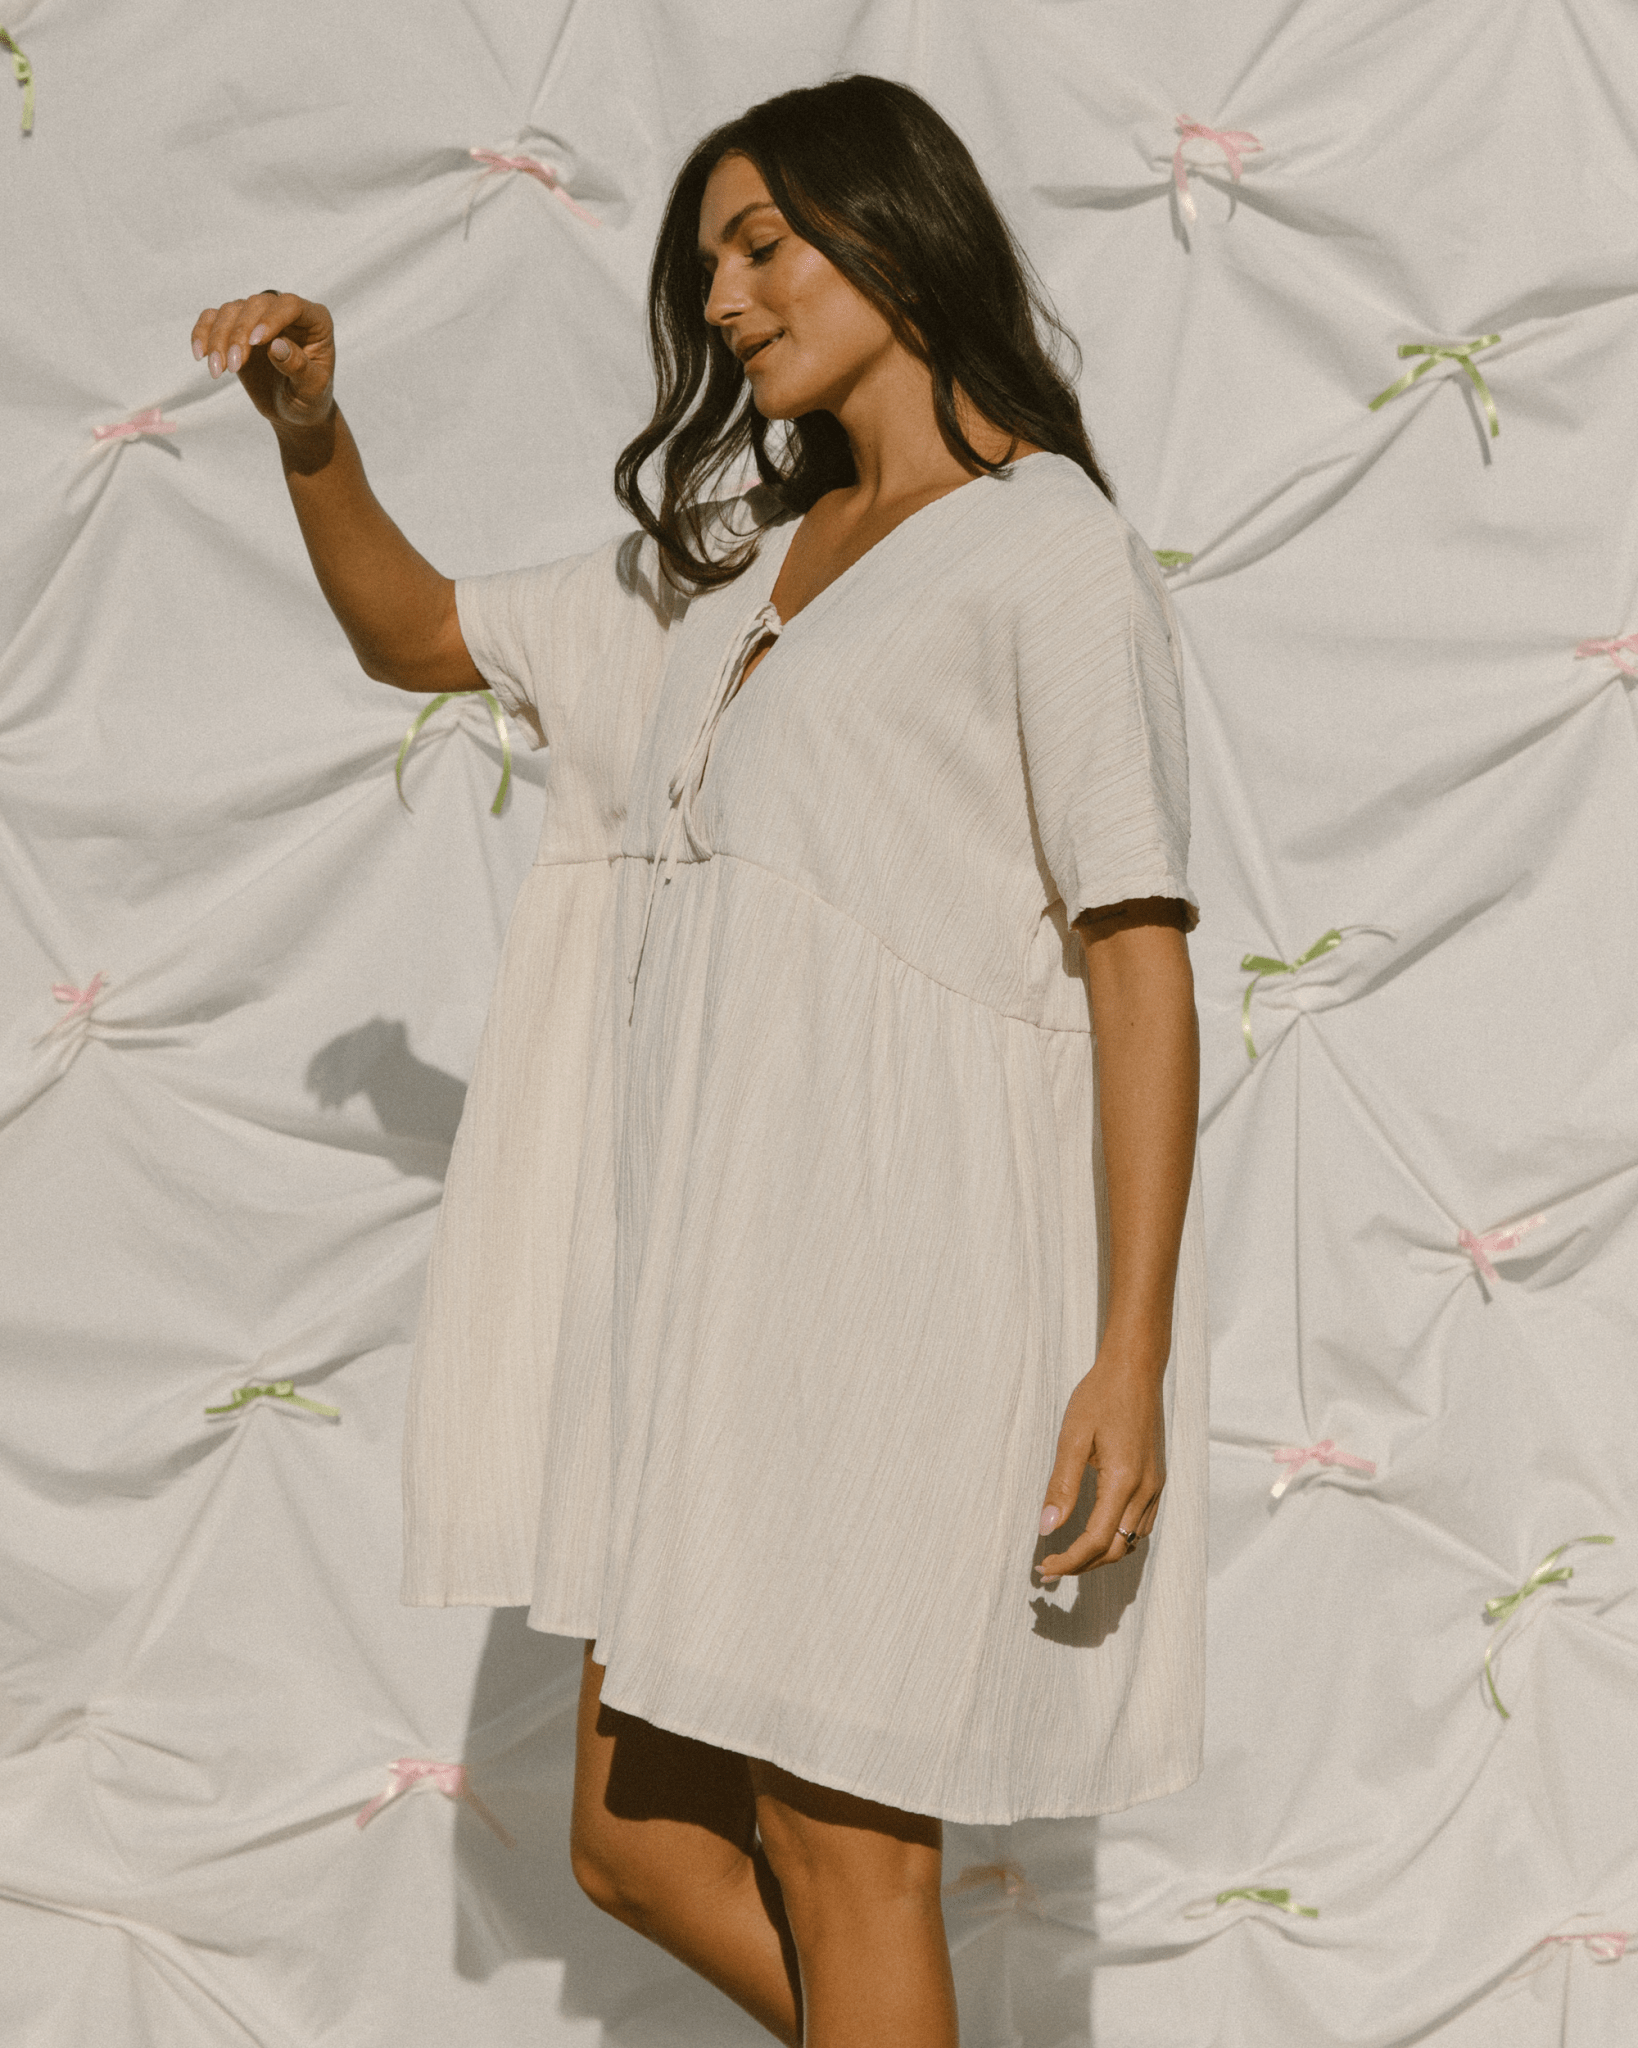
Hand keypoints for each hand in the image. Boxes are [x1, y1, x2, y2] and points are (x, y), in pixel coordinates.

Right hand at [190, 291, 335, 431]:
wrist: (294, 411)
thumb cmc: (310, 400)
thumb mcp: (312, 390)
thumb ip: (299, 368)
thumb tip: (276, 345)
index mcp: (315, 321)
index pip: (291, 306)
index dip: (271, 319)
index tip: (255, 343)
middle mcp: (286, 312)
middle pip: (256, 305)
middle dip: (239, 334)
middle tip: (232, 367)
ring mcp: (260, 317)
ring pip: (231, 310)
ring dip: (218, 338)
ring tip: (217, 372)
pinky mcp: (237, 328)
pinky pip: (213, 318)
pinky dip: (202, 333)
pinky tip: (200, 355)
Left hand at [1037, 1348, 1166, 1576]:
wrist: (1136, 1369)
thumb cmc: (1100, 1396)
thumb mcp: (1072, 1437)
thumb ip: (1061, 1486)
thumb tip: (1047, 1528)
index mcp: (1124, 1481)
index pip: (1096, 1540)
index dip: (1069, 1561)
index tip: (1044, 1568)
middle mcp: (1146, 1489)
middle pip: (1116, 1549)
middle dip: (1083, 1565)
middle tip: (1050, 1568)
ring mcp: (1156, 1485)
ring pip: (1133, 1541)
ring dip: (1101, 1554)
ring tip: (1069, 1554)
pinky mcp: (1158, 1479)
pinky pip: (1142, 1524)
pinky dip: (1119, 1538)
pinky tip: (1097, 1531)